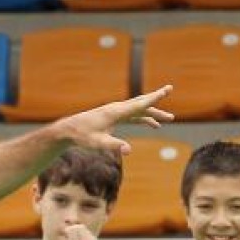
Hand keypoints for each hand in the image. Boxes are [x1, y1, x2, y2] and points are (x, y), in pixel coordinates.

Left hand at [55, 85, 173, 154]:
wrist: (70, 130)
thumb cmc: (83, 136)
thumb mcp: (98, 143)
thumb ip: (114, 145)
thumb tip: (128, 151)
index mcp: (115, 112)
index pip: (139, 104)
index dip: (154, 98)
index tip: (166, 90)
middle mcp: (117, 109)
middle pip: (141, 103)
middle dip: (156, 99)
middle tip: (170, 89)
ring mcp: (116, 112)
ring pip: (138, 110)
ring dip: (153, 114)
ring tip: (169, 119)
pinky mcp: (114, 117)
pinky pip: (133, 116)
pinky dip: (144, 119)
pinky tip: (153, 125)